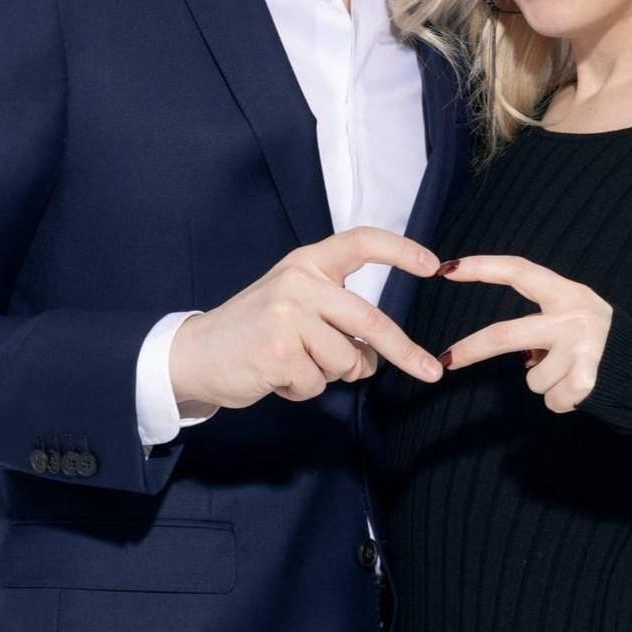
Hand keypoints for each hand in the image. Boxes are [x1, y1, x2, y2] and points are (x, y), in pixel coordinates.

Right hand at [169, 227, 443, 410]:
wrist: (196, 354)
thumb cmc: (253, 331)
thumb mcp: (293, 305)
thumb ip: (336, 317)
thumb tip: (376, 356)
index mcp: (307, 263)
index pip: (361, 241)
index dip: (402, 250)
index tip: (435, 265)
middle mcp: (300, 282)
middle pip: (370, 320)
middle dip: (404, 352)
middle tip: (431, 370)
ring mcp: (288, 316)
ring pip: (345, 361)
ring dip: (328, 375)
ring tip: (294, 363)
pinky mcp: (279, 352)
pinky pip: (317, 384)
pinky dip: (302, 390)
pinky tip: (276, 375)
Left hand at [435, 254, 611, 413]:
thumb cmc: (605, 341)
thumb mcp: (578, 315)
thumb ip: (547, 321)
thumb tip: (520, 355)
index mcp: (567, 293)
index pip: (518, 270)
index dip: (483, 267)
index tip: (448, 268)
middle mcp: (572, 317)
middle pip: (505, 334)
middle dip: (471, 349)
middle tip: (447, 360)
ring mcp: (580, 349)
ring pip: (532, 378)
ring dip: (546, 382)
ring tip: (573, 373)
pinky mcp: (585, 381)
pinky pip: (551, 400)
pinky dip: (562, 401)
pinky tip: (583, 388)